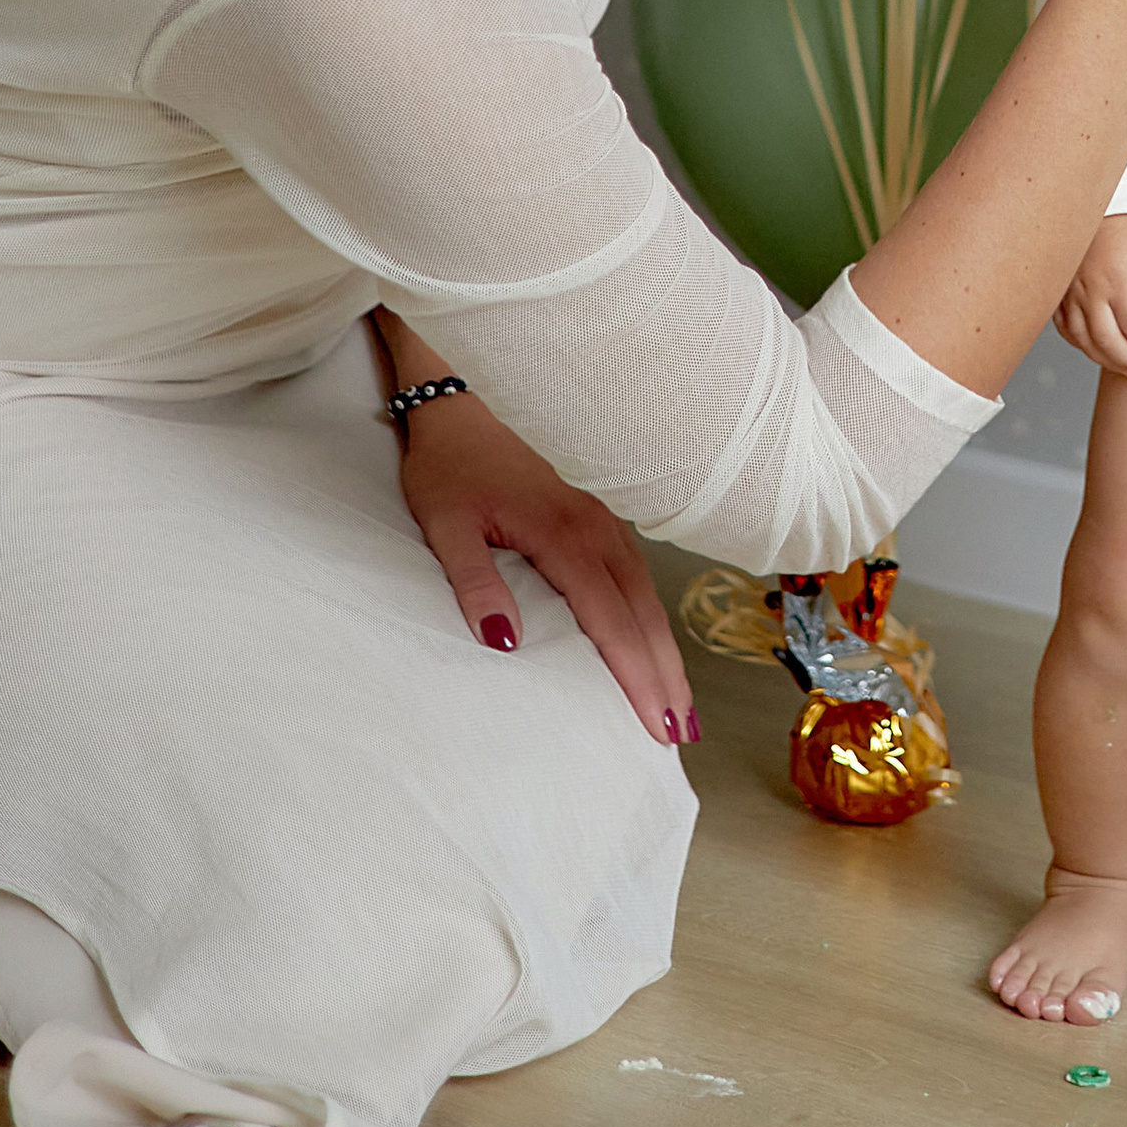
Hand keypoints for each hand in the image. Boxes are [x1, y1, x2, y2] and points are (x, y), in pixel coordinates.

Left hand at [395, 381, 696, 749]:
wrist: (464, 392)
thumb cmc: (452, 462)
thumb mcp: (446, 525)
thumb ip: (475, 582)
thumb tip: (505, 644)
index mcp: (564, 535)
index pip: (611, 622)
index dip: (636, 678)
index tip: (656, 725)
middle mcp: (598, 526)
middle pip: (643, 614)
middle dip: (664, 676)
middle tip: (680, 734)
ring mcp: (607, 515)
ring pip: (648, 594)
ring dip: (665, 650)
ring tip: (680, 703)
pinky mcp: (603, 508)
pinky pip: (638, 573)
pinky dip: (652, 615)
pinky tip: (653, 639)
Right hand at [1055, 217, 1126, 376]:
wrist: (1092, 205)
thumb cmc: (1125, 226)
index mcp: (1118, 280)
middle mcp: (1091, 291)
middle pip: (1111, 343)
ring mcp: (1071, 295)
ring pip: (1087, 342)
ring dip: (1109, 361)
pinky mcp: (1059, 295)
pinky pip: (1067, 330)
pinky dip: (1083, 347)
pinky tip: (1098, 350)